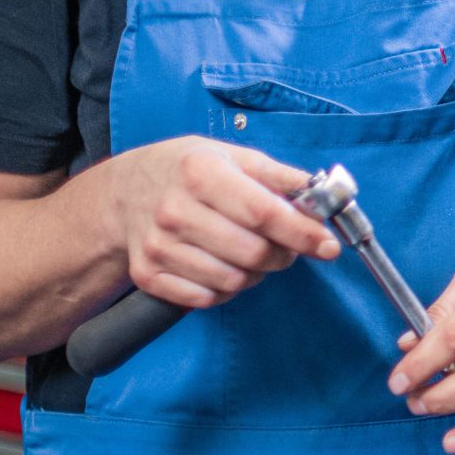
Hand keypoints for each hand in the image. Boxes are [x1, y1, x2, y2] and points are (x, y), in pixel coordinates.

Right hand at [106, 139, 336, 309]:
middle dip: (283, 255)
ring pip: (234, 281)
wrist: (125, 192)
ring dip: (256, 273)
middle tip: (286, 245)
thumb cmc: (188, 171)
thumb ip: (281, 177)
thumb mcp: (233, 156)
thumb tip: (325, 196)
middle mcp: (175, 210)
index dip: (303, 234)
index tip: (329, 245)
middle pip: (253, 253)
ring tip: (250, 250)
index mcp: (200, 173)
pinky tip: (223, 264)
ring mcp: (158, 246)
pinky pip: (207, 298)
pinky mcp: (148, 275)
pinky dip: (227, 288)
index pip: (264, 213)